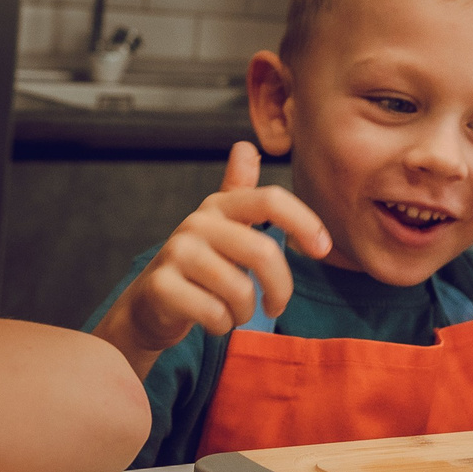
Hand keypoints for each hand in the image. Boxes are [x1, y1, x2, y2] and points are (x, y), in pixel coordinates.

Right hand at [102, 142, 330, 368]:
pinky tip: (213, 320)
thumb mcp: (220, 226)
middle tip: (276, 304)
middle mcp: (197, 223)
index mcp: (219, 206)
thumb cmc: (198, 266)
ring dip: (246, 312)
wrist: (149, 303)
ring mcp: (176, 253)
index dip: (304, 220)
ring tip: (236, 312)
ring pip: (240, 289)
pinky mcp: (162, 286)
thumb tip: (245, 147)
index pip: (270, 200)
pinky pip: (215, 313)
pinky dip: (223, 324)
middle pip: (262, 252)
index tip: (323, 248)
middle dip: (280, 287)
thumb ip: (238, 190)